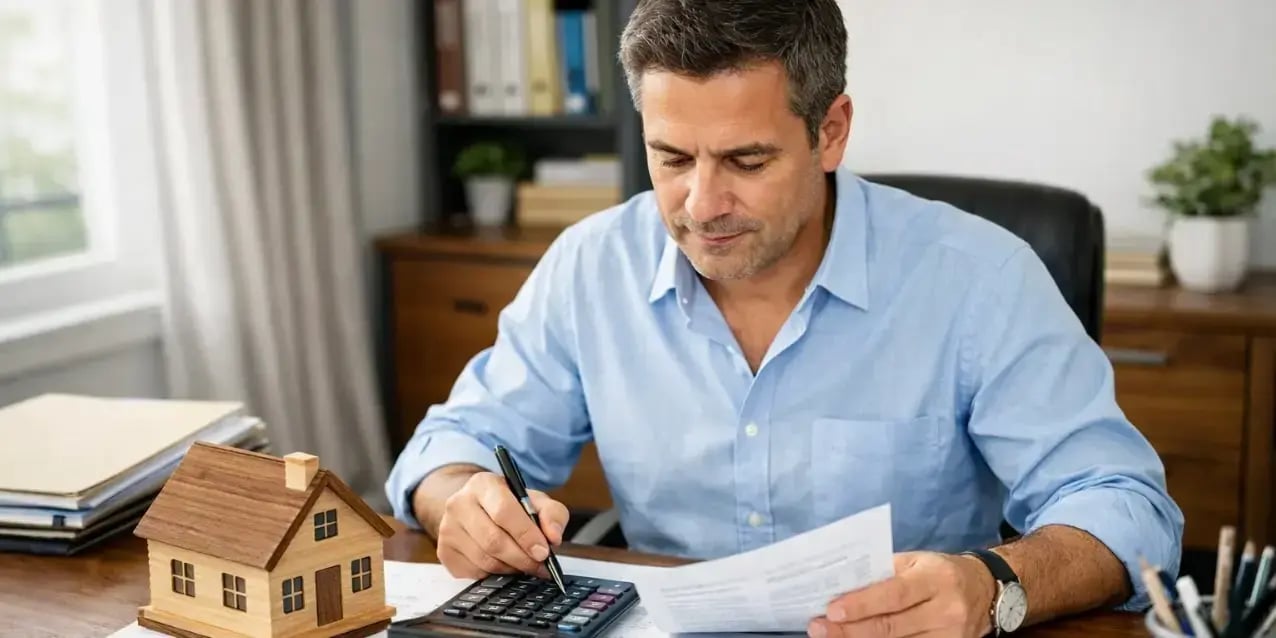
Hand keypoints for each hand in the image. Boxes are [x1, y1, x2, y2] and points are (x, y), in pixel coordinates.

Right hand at [435, 471, 569, 579]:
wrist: (476, 508)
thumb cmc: (509, 504)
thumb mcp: (534, 500)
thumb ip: (552, 514)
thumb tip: (554, 537)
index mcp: (483, 484)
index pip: (504, 511)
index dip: (526, 535)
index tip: (544, 552)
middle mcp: (459, 503)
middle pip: (493, 540)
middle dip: (522, 558)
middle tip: (540, 565)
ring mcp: (447, 529)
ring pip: (485, 560)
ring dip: (511, 568)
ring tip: (526, 565)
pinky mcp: (444, 551)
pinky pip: (475, 573)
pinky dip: (496, 574)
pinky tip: (505, 565)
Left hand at [809, 551, 997, 637]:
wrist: (985, 591)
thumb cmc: (940, 572)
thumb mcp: (916, 562)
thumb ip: (884, 573)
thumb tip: (843, 585)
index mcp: (935, 578)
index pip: (894, 594)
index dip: (862, 603)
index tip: (832, 609)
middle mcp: (945, 610)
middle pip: (891, 626)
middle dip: (850, 629)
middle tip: (819, 627)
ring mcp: (949, 636)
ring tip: (830, 636)